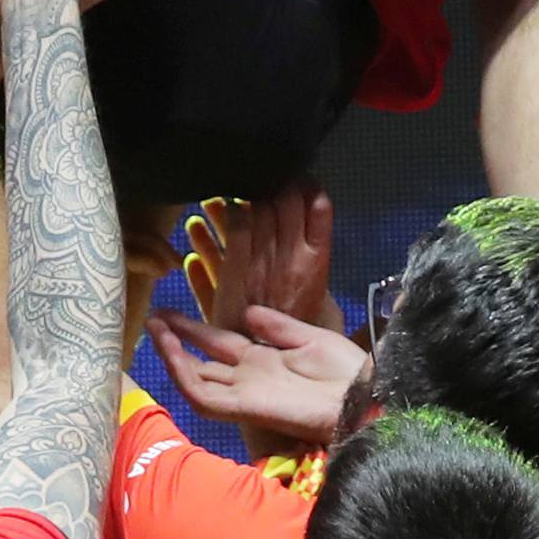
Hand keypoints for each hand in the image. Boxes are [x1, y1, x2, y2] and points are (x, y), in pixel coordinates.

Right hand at [145, 306, 364, 447]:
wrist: (365, 395)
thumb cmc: (346, 369)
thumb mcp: (308, 337)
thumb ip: (276, 326)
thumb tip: (246, 311)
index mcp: (262, 361)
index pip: (216, 344)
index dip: (191, 329)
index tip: (167, 312)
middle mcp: (247, 378)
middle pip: (200, 363)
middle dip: (173, 342)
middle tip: (151, 319)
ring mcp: (244, 394)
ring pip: (195, 381)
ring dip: (173, 357)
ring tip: (156, 331)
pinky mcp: (246, 408)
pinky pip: (205, 398)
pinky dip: (184, 377)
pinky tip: (172, 354)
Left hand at [183, 181, 340, 337]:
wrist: (274, 363)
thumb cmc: (300, 333)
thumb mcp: (322, 297)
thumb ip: (314, 262)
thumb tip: (311, 228)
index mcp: (317, 262)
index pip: (319, 208)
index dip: (308, 187)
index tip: (299, 177)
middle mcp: (291, 257)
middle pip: (286, 203)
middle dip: (277, 183)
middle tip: (265, 175)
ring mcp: (263, 263)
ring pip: (258, 212)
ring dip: (248, 195)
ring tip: (237, 188)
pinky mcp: (235, 273)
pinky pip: (233, 232)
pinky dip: (224, 217)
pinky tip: (216, 208)